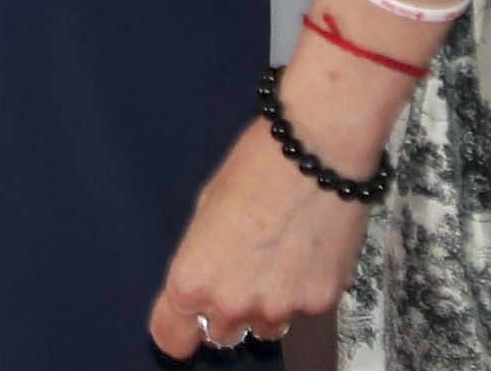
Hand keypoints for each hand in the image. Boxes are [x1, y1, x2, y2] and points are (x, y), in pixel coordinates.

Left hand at [150, 118, 366, 355]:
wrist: (315, 153)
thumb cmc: (256, 166)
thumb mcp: (206, 207)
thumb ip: (202, 256)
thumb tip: (206, 279)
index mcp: (195, 278)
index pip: (172, 336)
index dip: (176, 326)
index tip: (181, 318)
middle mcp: (234, 302)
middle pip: (220, 333)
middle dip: (225, 309)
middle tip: (238, 268)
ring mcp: (279, 308)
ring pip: (265, 326)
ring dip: (265, 304)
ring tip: (276, 255)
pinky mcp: (319, 304)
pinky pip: (302, 309)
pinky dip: (302, 288)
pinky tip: (304, 249)